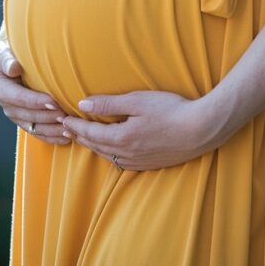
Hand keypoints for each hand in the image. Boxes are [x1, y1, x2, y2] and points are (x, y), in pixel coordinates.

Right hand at [0, 27, 69, 144]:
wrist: (11, 55)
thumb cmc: (8, 50)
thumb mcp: (2, 50)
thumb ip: (6, 59)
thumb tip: (13, 68)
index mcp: (1, 87)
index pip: (17, 97)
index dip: (34, 101)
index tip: (52, 101)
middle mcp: (7, 104)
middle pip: (27, 115)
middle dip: (47, 117)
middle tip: (65, 116)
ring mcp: (17, 113)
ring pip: (34, 126)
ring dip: (51, 130)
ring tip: (69, 130)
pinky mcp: (26, 118)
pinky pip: (38, 130)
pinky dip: (51, 136)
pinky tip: (66, 138)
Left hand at [60, 90, 213, 170]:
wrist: (201, 130)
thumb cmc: (171, 110)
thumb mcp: (138, 101)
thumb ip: (109, 103)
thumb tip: (82, 104)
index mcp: (121, 138)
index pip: (90, 132)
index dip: (75, 126)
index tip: (62, 119)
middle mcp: (127, 154)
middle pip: (96, 146)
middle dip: (81, 137)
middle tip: (67, 129)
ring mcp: (139, 162)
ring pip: (108, 156)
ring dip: (94, 146)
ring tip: (85, 138)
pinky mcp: (150, 164)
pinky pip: (122, 162)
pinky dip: (110, 154)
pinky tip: (112, 150)